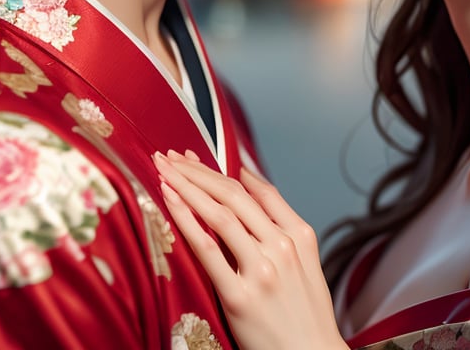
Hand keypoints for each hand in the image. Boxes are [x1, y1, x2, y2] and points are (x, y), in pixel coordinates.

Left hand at [154, 150, 347, 349]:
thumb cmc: (304, 314)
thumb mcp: (305, 262)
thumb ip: (279, 223)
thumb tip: (247, 182)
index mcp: (299, 235)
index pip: (256, 189)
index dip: (222, 168)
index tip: (196, 157)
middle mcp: (281, 246)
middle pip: (233, 195)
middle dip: (197, 170)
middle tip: (170, 155)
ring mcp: (261, 271)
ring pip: (219, 213)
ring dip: (187, 185)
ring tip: (163, 169)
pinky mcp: (239, 298)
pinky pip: (207, 249)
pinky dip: (186, 219)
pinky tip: (169, 200)